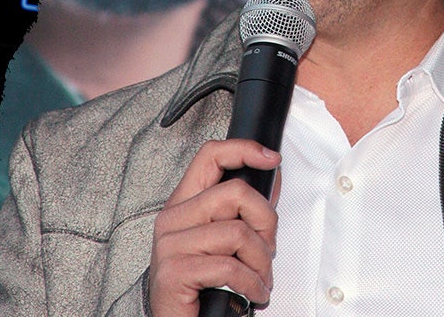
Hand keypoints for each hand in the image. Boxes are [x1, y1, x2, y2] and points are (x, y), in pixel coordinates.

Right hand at [147, 139, 280, 316]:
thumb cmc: (197, 283)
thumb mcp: (220, 242)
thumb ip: (242, 213)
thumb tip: (271, 185)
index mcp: (184, 204)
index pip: (209, 157)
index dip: (243, 150)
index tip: (269, 157)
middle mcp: (173, 219)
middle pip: (236, 193)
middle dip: (266, 222)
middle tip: (267, 247)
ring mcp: (171, 245)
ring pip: (239, 233)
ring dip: (261, 263)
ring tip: (258, 278)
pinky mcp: (175, 272)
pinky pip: (231, 268)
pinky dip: (252, 285)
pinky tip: (251, 293)